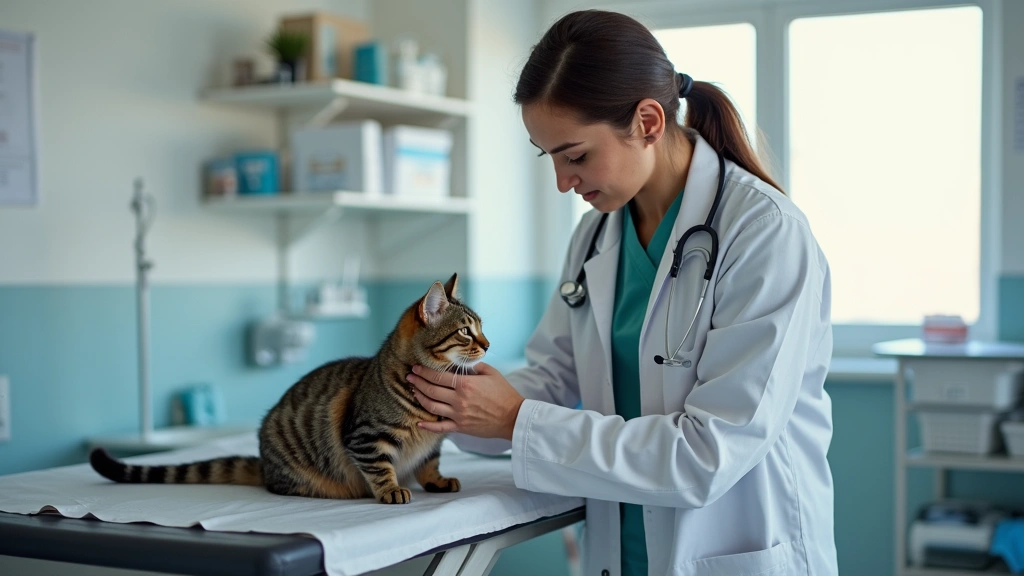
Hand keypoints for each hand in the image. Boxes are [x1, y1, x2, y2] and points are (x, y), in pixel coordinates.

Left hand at [408, 362, 524, 439]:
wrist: (513, 417)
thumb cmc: (504, 394)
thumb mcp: (491, 373)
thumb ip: (475, 366)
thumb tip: (463, 362)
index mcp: (465, 384)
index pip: (438, 376)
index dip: (424, 372)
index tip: (416, 368)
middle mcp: (459, 399)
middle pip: (431, 390)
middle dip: (418, 382)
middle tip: (409, 377)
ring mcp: (458, 414)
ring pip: (432, 407)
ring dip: (420, 398)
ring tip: (414, 392)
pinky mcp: (461, 427)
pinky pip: (440, 427)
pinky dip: (428, 426)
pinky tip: (419, 422)